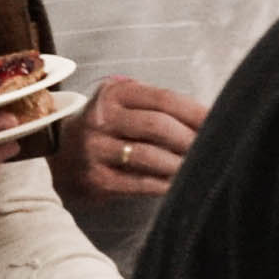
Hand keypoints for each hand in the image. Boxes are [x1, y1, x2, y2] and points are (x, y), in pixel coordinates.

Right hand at [68, 75, 205, 203]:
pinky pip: (139, 183)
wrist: (59, 154)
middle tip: (213, 149)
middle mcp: (101, 118)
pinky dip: (164, 184)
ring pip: (149, 155)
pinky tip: (179, 185)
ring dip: (180, 164)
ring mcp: (95, 149)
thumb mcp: (123, 104)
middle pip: (158, 126)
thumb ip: (157, 104)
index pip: (164, 99)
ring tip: (199, 168)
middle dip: (190, 139)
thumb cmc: (107, 127)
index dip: (196, 112)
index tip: (219, 122)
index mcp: (114, 93)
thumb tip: (209, 117)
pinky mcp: (96, 179)